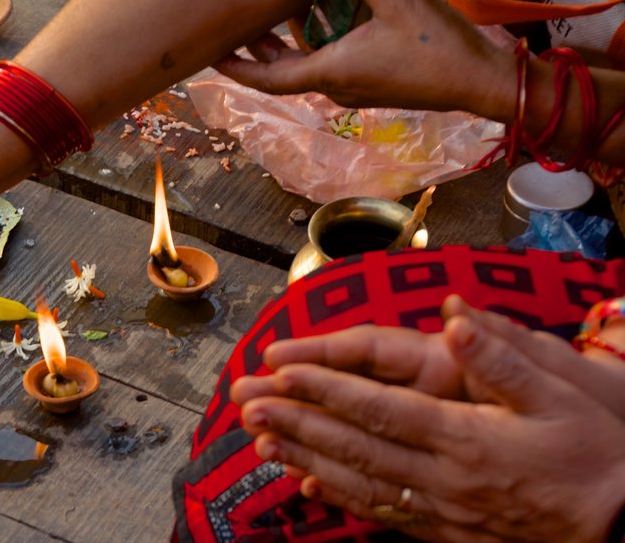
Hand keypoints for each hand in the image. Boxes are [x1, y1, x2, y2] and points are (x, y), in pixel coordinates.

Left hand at [213, 0, 514, 117]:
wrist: (480, 82)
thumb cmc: (439, 46)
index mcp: (332, 73)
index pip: (268, 78)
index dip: (237, 68)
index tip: (212, 58)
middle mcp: (336, 88)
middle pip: (281, 74)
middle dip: (255, 53)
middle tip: (235, 28)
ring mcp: (354, 91)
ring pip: (304, 72)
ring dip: (283, 50)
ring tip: (268, 20)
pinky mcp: (372, 87)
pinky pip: (327, 70)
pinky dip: (311, 50)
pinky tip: (315, 26)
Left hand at [233, 300, 624, 541]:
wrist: (621, 528)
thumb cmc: (595, 456)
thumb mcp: (564, 396)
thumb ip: (504, 357)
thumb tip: (455, 314)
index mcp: (466, 436)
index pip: (380, 408)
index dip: (326, 389)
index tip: (283, 372)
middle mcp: (443, 476)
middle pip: (355, 445)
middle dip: (296, 421)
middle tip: (247, 403)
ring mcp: (440, 509)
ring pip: (358, 482)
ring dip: (304, 459)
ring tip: (260, 440)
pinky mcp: (443, 531)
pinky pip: (378, 512)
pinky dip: (337, 496)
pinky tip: (306, 484)